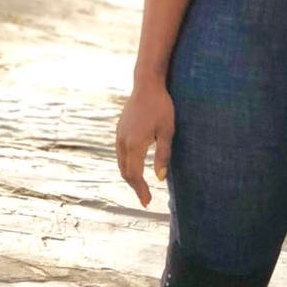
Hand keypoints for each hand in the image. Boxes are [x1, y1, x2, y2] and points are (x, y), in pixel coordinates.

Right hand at [115, 79, 173, 207]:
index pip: (135, 175)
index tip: (147, 202)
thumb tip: (160, 179)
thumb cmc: (161, 106)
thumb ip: (163, 155)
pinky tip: (135, 167)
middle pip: (126, 172)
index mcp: (135, 145)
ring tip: (140, 187)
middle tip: (145, 199)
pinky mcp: (119, 130)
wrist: (146, 84)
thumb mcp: (167, 131)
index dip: (141, 190)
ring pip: (121, 164)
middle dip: (135, 187)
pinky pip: (120, 154)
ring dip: (130, 176)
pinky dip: (126, 165)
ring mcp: (119, 136)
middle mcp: (123, 143)